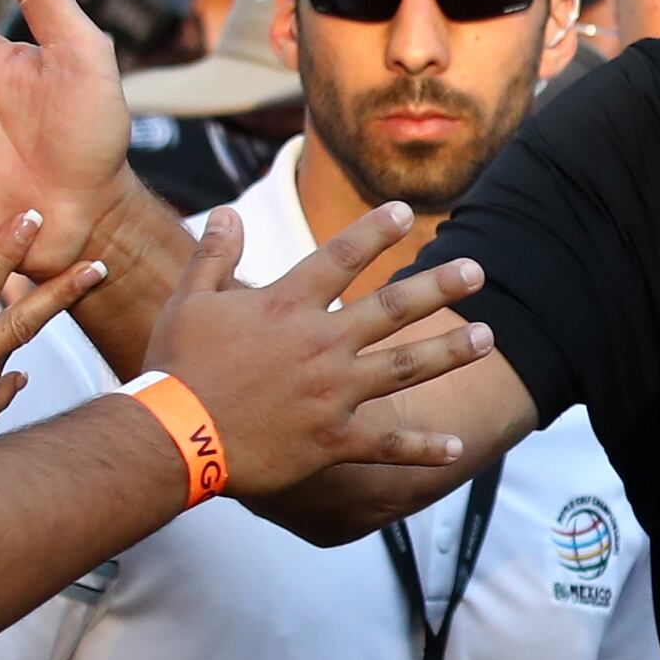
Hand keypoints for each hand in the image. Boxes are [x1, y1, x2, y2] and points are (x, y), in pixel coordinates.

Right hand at [136, 201, 491, 496]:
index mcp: (287, 306)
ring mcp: (332, 393)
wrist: (174, 437)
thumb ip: (215, 254)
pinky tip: (457, 447)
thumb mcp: (188, 300)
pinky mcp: (332, 440)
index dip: (376, 230)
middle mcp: (321, 343)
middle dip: (439, 286)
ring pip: (405, 367)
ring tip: (486, 338)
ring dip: (449, 351)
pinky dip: (423, 448)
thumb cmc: (175, 366)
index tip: (405, 212)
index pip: (342, 256)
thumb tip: (228, 211)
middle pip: (393, 307)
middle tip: (476, 272)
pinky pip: (386, 444)